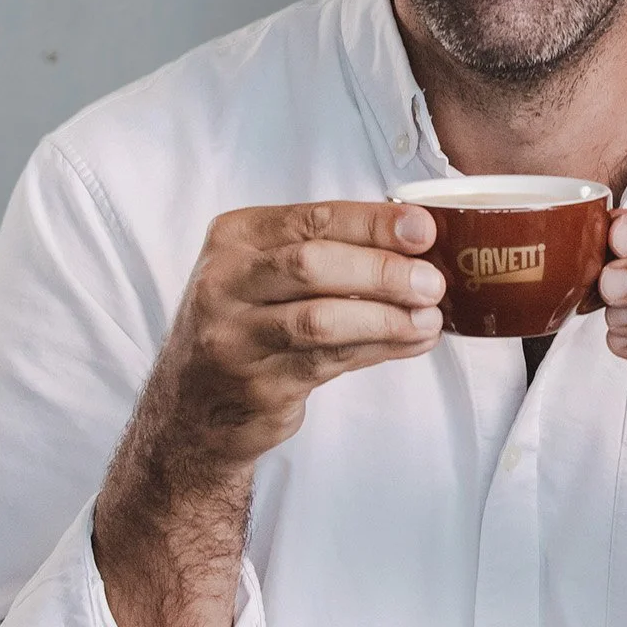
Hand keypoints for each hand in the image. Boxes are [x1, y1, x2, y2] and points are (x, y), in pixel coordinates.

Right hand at [148, 200, 445, 469]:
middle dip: (382, 271)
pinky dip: (379, 349)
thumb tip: (418, 243)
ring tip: (429, 318)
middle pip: (312, 265)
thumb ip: (330, 251)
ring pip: (321, 320)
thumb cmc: (249, 322)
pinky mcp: (255, 386)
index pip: (311, 218)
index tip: (423, 230)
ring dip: (386, 317)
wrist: (193, 407)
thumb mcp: (268, 271)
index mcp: (234, 237)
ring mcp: (234, 338)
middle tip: (432, 282)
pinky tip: (411, 342)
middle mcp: (224, 282)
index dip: (372, 223)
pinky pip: (329, 362)